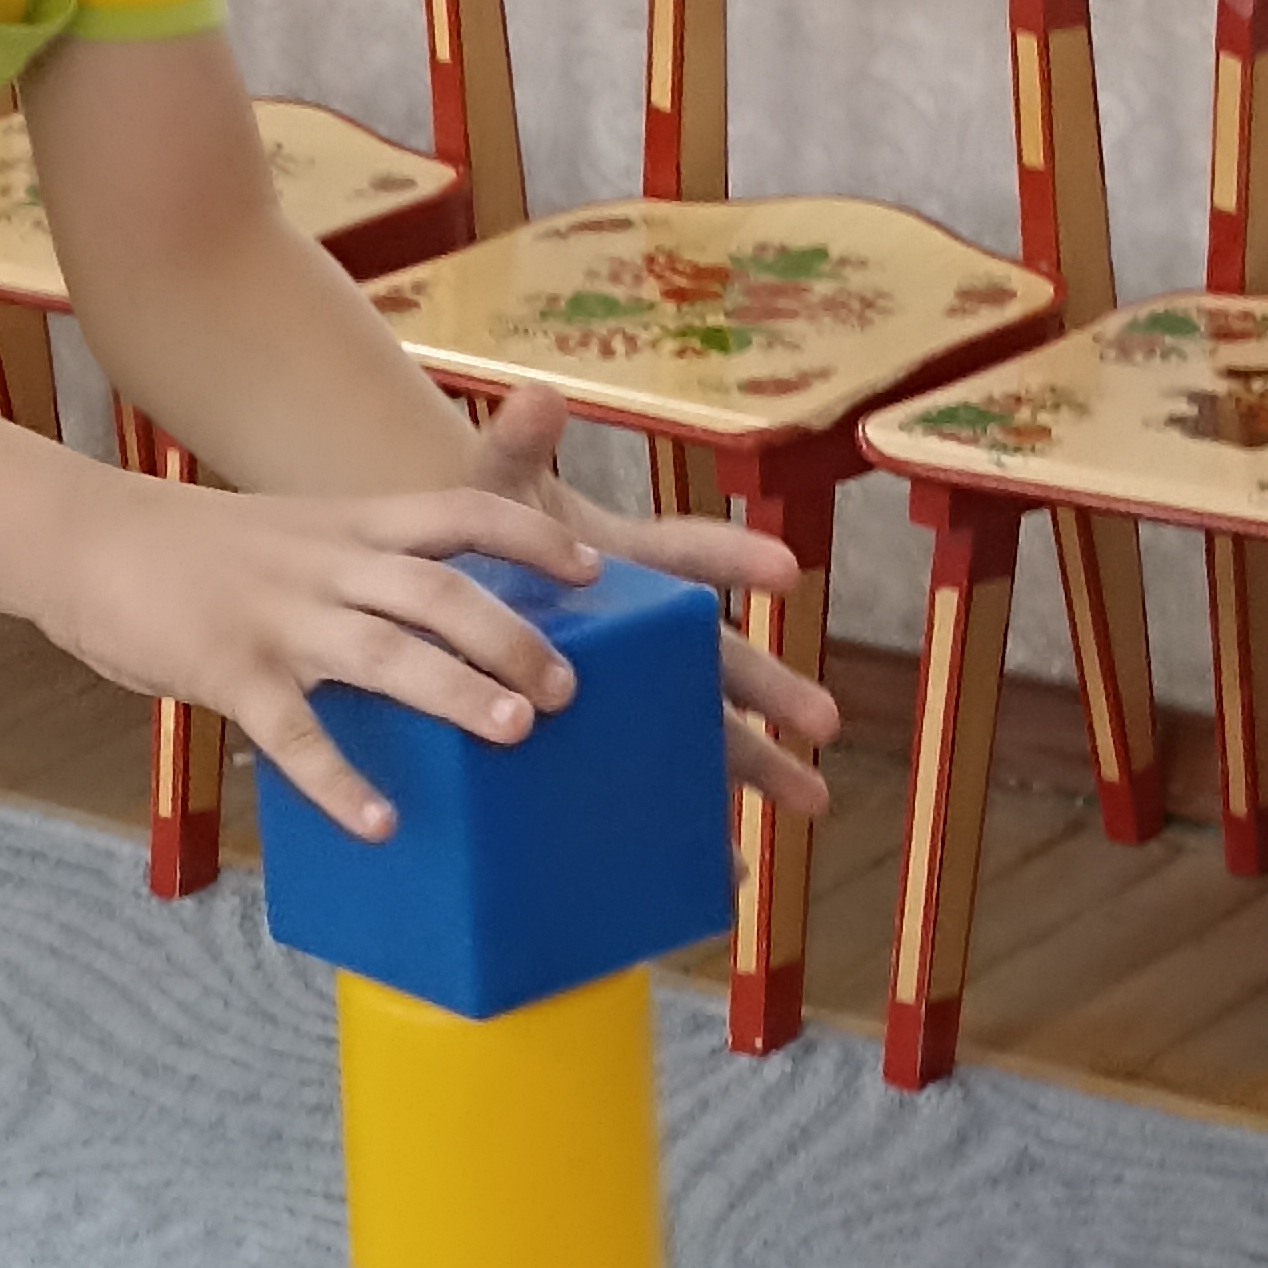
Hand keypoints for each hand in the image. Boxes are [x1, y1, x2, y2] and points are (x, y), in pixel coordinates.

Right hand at [44, 454, 604, 842]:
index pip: (461, 513)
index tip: (594, 567)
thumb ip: (357, 568)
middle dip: (512, 634)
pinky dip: (339, 781)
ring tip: (515, 731)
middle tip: (568, 687)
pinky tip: (379, 822)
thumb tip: (430, 624)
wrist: (82, 535)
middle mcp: (325, 564)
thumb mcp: (291, 534)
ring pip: (384, 652)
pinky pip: (294, 733)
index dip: (532, 537)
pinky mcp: (228, 670)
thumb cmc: (192, 548)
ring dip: (455, 690)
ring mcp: (278, 616)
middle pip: (440, 590)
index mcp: (348, 525)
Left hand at [459, 384, 836, 821]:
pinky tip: (728, 874)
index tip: (785, 570)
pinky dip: (695, 828)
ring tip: (812, 800)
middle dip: (772, 687)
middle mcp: (651, 631)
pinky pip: (662, 789)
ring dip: (760, 764)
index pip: (690, 555)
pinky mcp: (615, 744)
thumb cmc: (481, 544)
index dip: (734, 558)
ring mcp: (640, 692)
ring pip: (710, 730)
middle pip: (721, 658)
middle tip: (825, 719)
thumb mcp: (492, 494)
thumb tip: (539, 394)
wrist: (442, 603)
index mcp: (630, 567)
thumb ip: (515, 447)